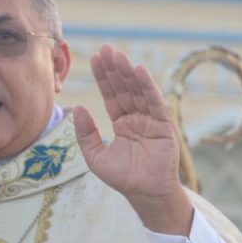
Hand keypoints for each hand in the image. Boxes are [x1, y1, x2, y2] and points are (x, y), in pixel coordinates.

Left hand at [74, 44, 192, 234]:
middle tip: (106, 48)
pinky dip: (148, 86)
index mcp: (121, 122)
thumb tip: (78, 108)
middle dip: (115, 68)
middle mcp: (136, 117)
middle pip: (124, 87)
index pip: (110, 94)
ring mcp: (150, 119)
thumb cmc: (122, 178)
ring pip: (138, 91)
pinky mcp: (163, 125)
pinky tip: (139, 71)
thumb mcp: (96, 156)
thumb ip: (86, 133)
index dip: (103, 77)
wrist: (145, 194)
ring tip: (119, 55)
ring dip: (129, 72)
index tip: (95, 58)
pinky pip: (154, 102)